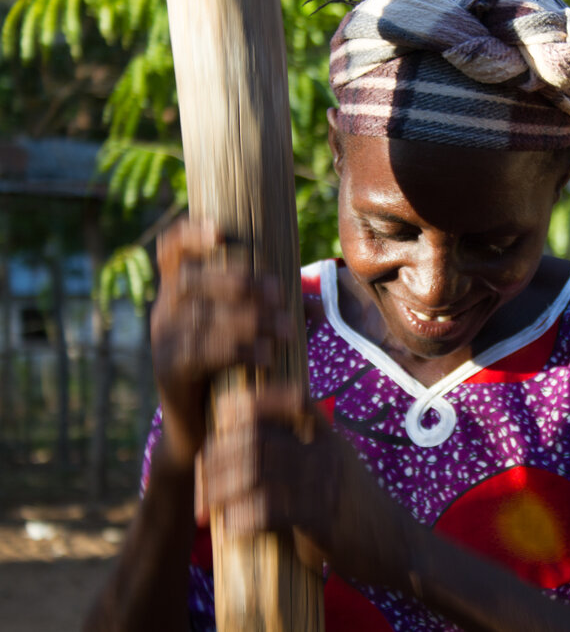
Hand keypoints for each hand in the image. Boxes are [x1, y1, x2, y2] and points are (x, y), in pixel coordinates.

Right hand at [151, 218, 291, 468]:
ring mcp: (162, 342)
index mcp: (181, 293)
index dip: (189, 234)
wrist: (202, 430)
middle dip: (240, 281)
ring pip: (199, 316)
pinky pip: (199, 352)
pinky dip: (238, 350)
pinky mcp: (168, 372)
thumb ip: (274, 315)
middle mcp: (165, 312)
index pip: (171, 251)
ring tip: (286, 330)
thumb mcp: (251, 336)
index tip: (222, 231)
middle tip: (280, 295)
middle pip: (191, 279)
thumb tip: (315, 303)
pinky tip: (268, 355)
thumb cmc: (232, 372)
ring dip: (249, 318)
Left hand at [200, 385, 416, 588]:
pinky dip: (242, 518)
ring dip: (222, 488)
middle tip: (200, 480)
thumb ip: (301, 455)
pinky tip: (229, 529)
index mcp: (328, 436)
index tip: (223, 417)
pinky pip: (270, 509)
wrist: (396, 545)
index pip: (292, 397)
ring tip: (206, 506)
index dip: (253, 400)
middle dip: (219, 456)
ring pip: (258, 469)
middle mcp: (326, 452)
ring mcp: (325, 484)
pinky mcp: (322, 519)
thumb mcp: (336, 467)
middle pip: (259, 436)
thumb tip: (245, 455)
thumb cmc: (357, 510)